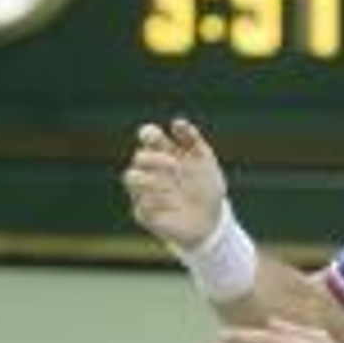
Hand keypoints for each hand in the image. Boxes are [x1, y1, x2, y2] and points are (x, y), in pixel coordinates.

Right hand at [122, 117, 227, 248]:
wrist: (213, 220)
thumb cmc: (206, 187)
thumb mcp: (205, 162)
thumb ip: (193, 141)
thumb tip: (177, 122)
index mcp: (164, 153)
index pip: (148, 136)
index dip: (149, 133)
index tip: (160, 137)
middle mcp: (151, 170)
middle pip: (139, 156)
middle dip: (156, 158)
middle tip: (176, 167)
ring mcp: (145, 191)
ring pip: (130, 177)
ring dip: (149, 179)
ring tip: (170, 187)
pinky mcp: (144, 213)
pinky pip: (141, 205)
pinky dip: (158, 203)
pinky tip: (174, 206)